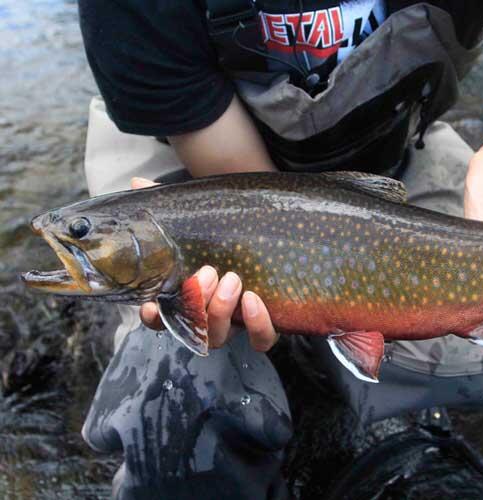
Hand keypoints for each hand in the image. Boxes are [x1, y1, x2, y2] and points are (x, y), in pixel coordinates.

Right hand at [131, 177, 278, 350]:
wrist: (276, 239)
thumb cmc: (229, 235)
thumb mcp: (202, 221)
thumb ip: (171, 208)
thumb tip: (138, 184)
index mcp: (189, 296)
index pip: (162, 318)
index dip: (153, 318)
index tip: (149, 306)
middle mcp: (209, 316)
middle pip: (192, 328)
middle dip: (196, 304)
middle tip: (206, 273)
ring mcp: (236, 323)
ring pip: (220, 336)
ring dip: (221, 310)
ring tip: (232, 279)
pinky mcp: (265, 326)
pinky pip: (260, 339)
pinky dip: (257, 324)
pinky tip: (254, 300)